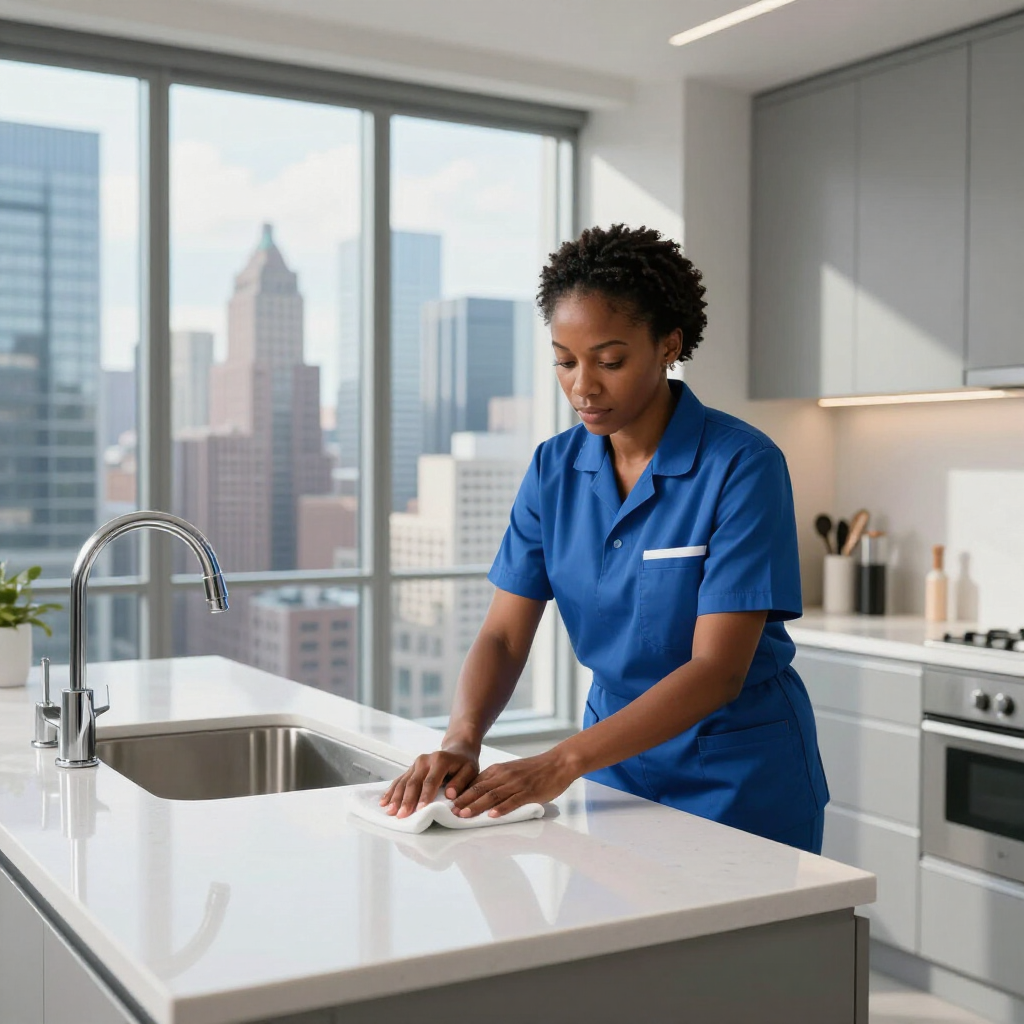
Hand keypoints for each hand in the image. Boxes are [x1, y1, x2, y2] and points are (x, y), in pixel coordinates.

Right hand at [379, 741, 478, 817]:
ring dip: (395, 797)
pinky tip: (384, 802)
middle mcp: (425, 760)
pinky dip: (391, 791)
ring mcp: (416, 764)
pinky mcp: (411, 768)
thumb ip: (461, 782)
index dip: (424, 797)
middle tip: (400, 816)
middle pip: (413, 783)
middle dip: (406, 800)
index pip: (430, 781)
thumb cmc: (464, 763)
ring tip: (389, 811)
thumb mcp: (470, 770)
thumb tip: (450, 795)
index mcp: (440, 760)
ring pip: (403, 782)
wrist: (457, 749)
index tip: (420, 811)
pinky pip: (399, 780)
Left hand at [450, 749, 578, 818]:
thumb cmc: (535, 770)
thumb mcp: (512, 770)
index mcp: (499, 770)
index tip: (449, 803)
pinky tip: (493, 816)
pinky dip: (502, 809)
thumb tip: (479, 793)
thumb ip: (497, 780)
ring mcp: (517, 784)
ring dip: (477, 806)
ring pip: (493, 796)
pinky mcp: (529, 792)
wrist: (558, 763)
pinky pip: (513, 801)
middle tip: (451, 812)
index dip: (461, 794)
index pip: (475, 782)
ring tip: (464, 815)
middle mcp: (504, 775)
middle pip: (480, 789)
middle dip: (464, 801)